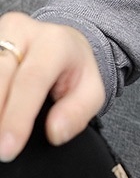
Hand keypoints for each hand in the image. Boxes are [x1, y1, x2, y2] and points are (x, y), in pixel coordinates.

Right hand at [0, 12, 104, 161]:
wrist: (62, 41)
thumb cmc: (74, 69)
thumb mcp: (91, 91)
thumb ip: (78, 112)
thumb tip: (55, 133)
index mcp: (54, 42)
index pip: (32, 80)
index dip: (18, 116)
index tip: (8, 148)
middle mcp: (22, 30)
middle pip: (0, 74)